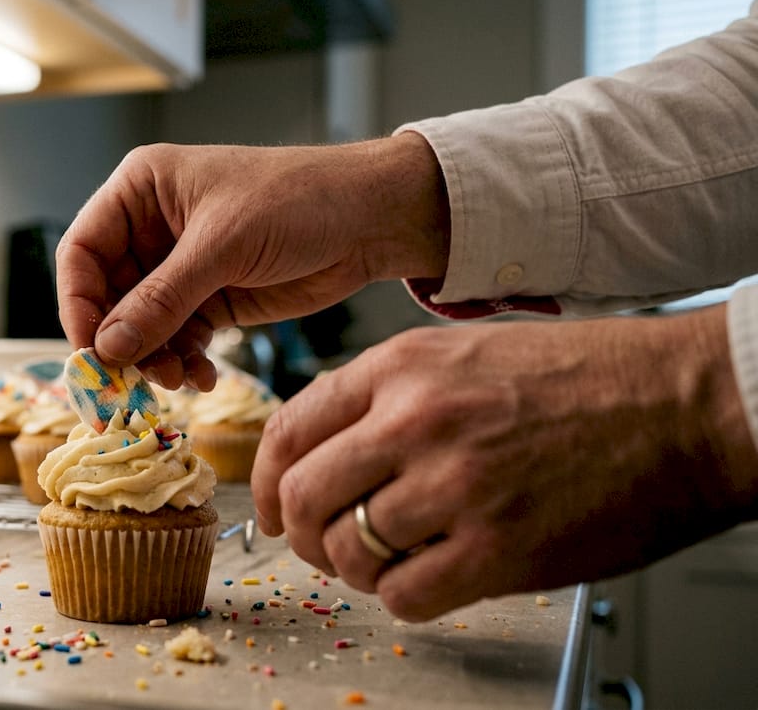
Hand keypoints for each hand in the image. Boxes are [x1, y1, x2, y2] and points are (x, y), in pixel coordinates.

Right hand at [55, 134, 449, 389]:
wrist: (370, 219)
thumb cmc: (298, 200)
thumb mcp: (223, 246)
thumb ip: (162, 299)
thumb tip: (107, 348)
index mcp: (141, 189)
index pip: (82, 251)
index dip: (77, 303)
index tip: (90, 350)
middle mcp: (152, 227)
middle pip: (106, 296)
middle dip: (119, 341)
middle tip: (130, 381)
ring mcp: (181, 267)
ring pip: (140, 325)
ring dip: (152, 358)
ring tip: (177, 379)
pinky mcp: (211, 299)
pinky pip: (176, 339)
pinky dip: (182, 362)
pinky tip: (201, 376)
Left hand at [251, 305, 757, 620]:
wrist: (687, 404)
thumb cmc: (586, 378)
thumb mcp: (465, 353)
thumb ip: (388, 395)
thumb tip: (327, 451)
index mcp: (401, 367)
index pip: (288, 430)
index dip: (264, 480)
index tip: (271, 507)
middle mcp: (415, 421)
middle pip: (301, 497)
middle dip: (300, 533)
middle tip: (323, 546)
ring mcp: (455, 485)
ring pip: (346, 551)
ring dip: (354, 569)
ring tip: (386, 561)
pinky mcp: (498, 548)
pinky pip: (403, 596)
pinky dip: (403, 598)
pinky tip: (432, 578)